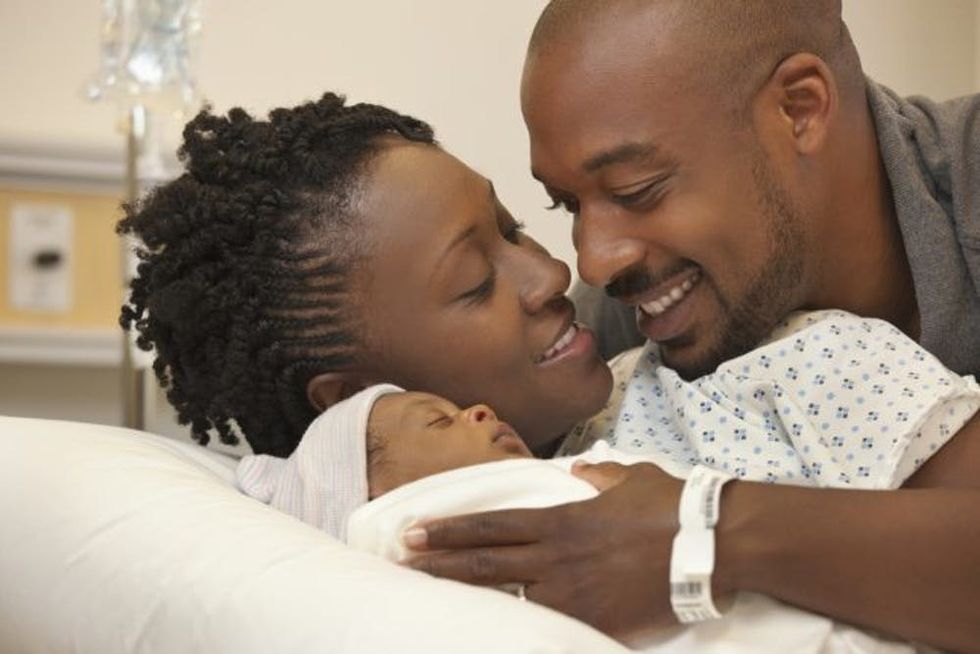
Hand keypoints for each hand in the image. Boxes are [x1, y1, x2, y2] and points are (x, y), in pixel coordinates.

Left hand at [403, 462, 686, 639]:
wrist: (711, 545)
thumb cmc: (671, 506)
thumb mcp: (631, 479)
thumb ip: (600, 476)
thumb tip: (583, 472)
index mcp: (561, 521)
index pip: (492, 526)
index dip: (450, 530)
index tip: (415, 531)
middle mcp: (557, 559)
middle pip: (485, 564)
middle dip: (439, 564)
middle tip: (402, 564)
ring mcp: (574, 595)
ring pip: (508, 601)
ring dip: (469, 601)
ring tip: (432, 603)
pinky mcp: (596, 623)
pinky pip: (549, 628)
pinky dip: (520, 630)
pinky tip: (494, 635)